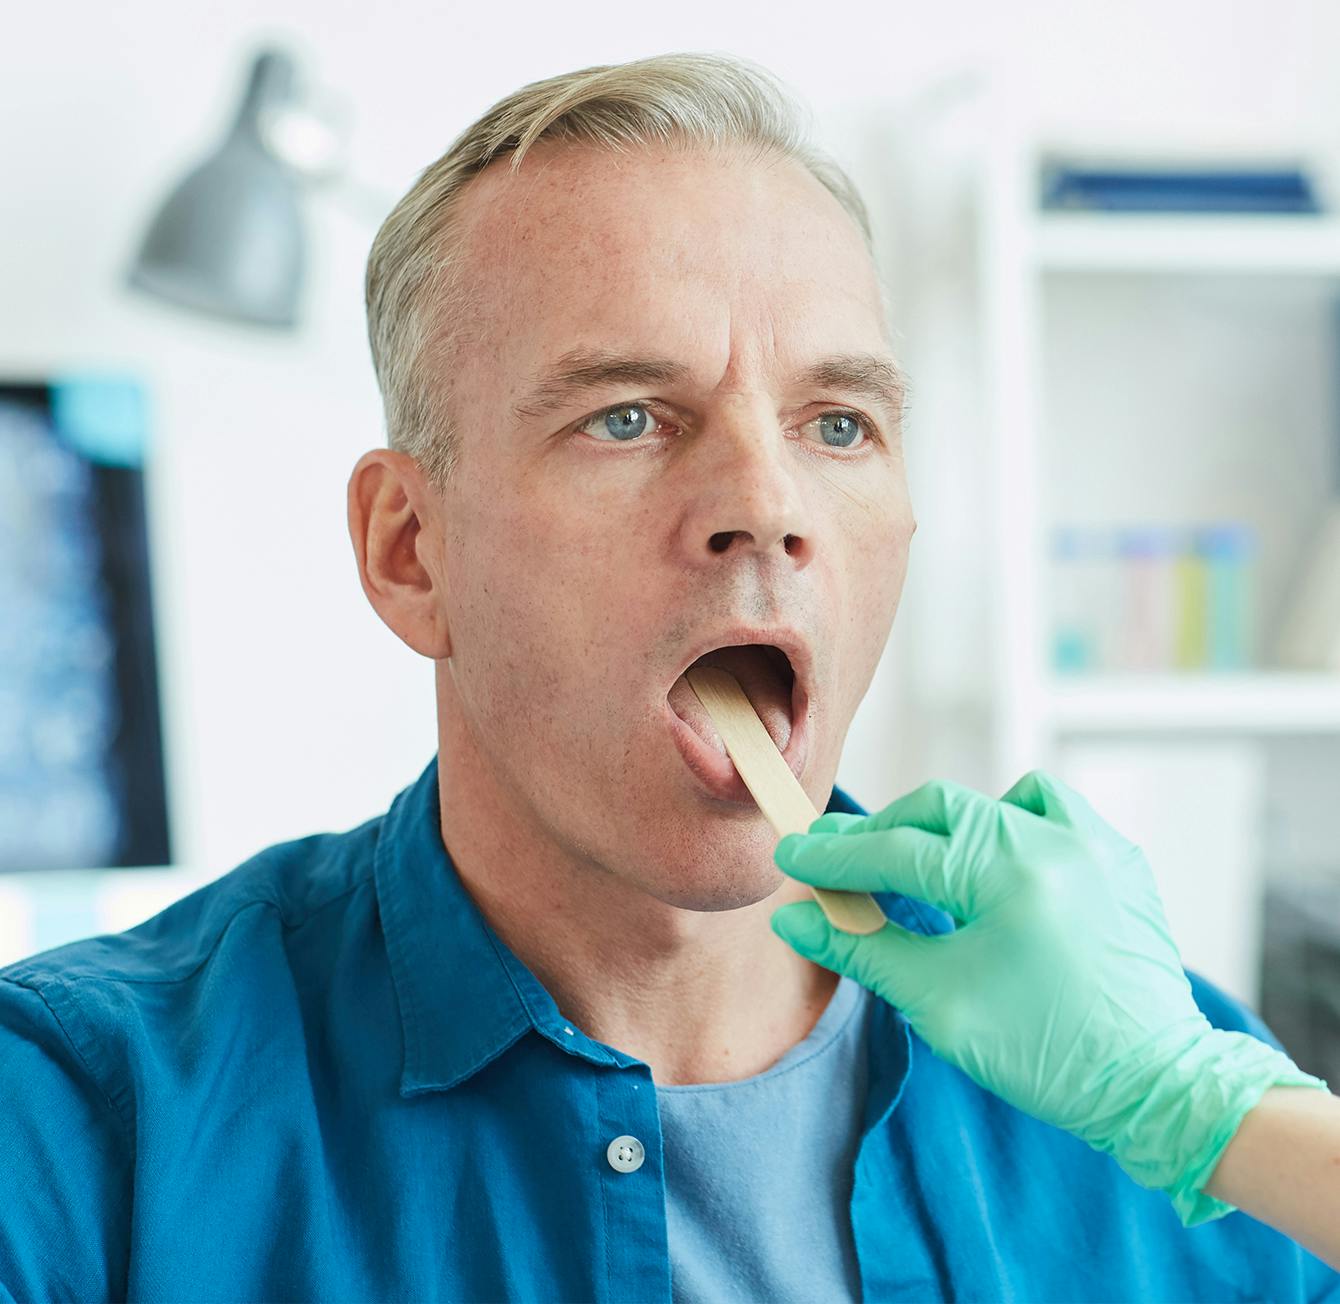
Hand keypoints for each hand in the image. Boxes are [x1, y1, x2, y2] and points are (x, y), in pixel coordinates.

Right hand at [770, 770, 1327, 1225]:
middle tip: (835, 856)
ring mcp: (1094, 842)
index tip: (792, 853)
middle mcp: (1055, 838)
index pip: (898, 849)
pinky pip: (1049, 814)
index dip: (836, 856)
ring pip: (995, 800)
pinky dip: (1007, 828)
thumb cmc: (1045, 1054)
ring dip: (945, 825)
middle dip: (882, 832)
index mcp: (1009, 872)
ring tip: (916, 866)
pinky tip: (991, 870)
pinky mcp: (1117, 859)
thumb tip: (797, 921)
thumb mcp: (938, 1002)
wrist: (1157, 1088)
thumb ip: (863, 948)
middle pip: (940, 808)